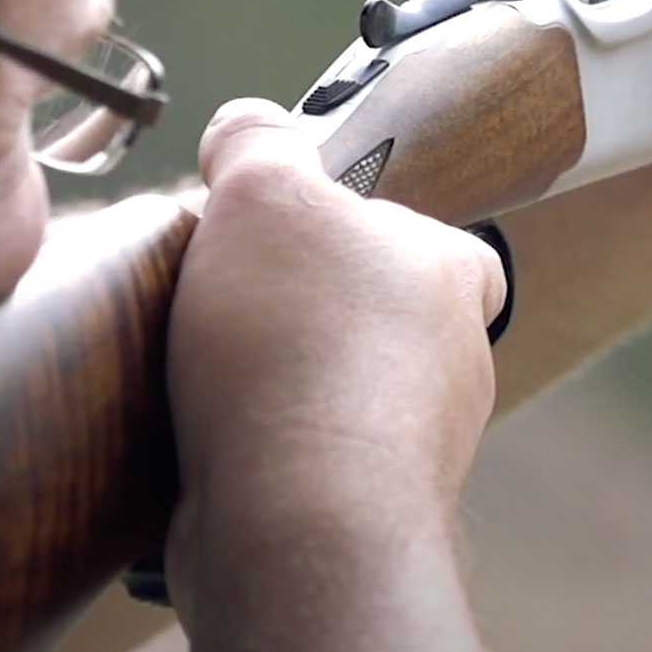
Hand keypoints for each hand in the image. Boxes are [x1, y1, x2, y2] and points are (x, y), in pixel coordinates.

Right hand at [162, 98, 502, 651]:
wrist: (297, 523)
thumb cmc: (298, 346)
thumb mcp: (265, 192)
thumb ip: (257, 142)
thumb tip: (246, 128)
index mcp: (451, 277)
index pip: (437, 240)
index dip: (366, 230)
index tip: (300, 235)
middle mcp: (450, 366)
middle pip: (372, 317)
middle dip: (300, 310)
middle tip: (225, 299)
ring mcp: (409, 451)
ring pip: (335, 397)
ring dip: (271, 386)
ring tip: (201, 374)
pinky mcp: (353, 517)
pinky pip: (300, 467)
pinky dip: (254, 454)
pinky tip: (200, 444)